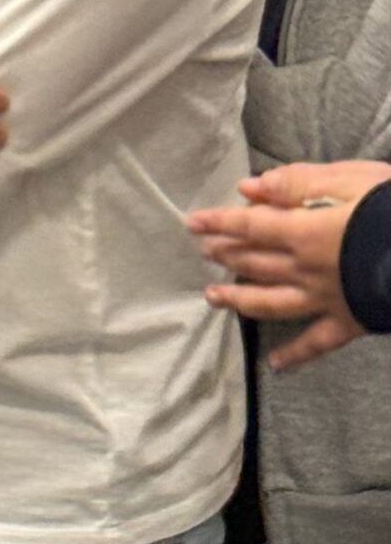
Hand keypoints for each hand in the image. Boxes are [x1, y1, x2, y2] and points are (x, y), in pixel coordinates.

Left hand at [187, 157, 390, 365]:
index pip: (250, 226)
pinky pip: (316, 343)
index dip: (219, 222)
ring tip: (214, 296)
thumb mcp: (353, 179)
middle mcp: (307, 270)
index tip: (191, 222)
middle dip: (225, 255)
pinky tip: (273, 364)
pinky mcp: (350, 322)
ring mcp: (326, 300)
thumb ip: (300, 182)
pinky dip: (293, 354)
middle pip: (255, 263)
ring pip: (271, 303)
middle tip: (203, 251)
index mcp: (305, 232)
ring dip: (239, 300)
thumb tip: (252, 187)